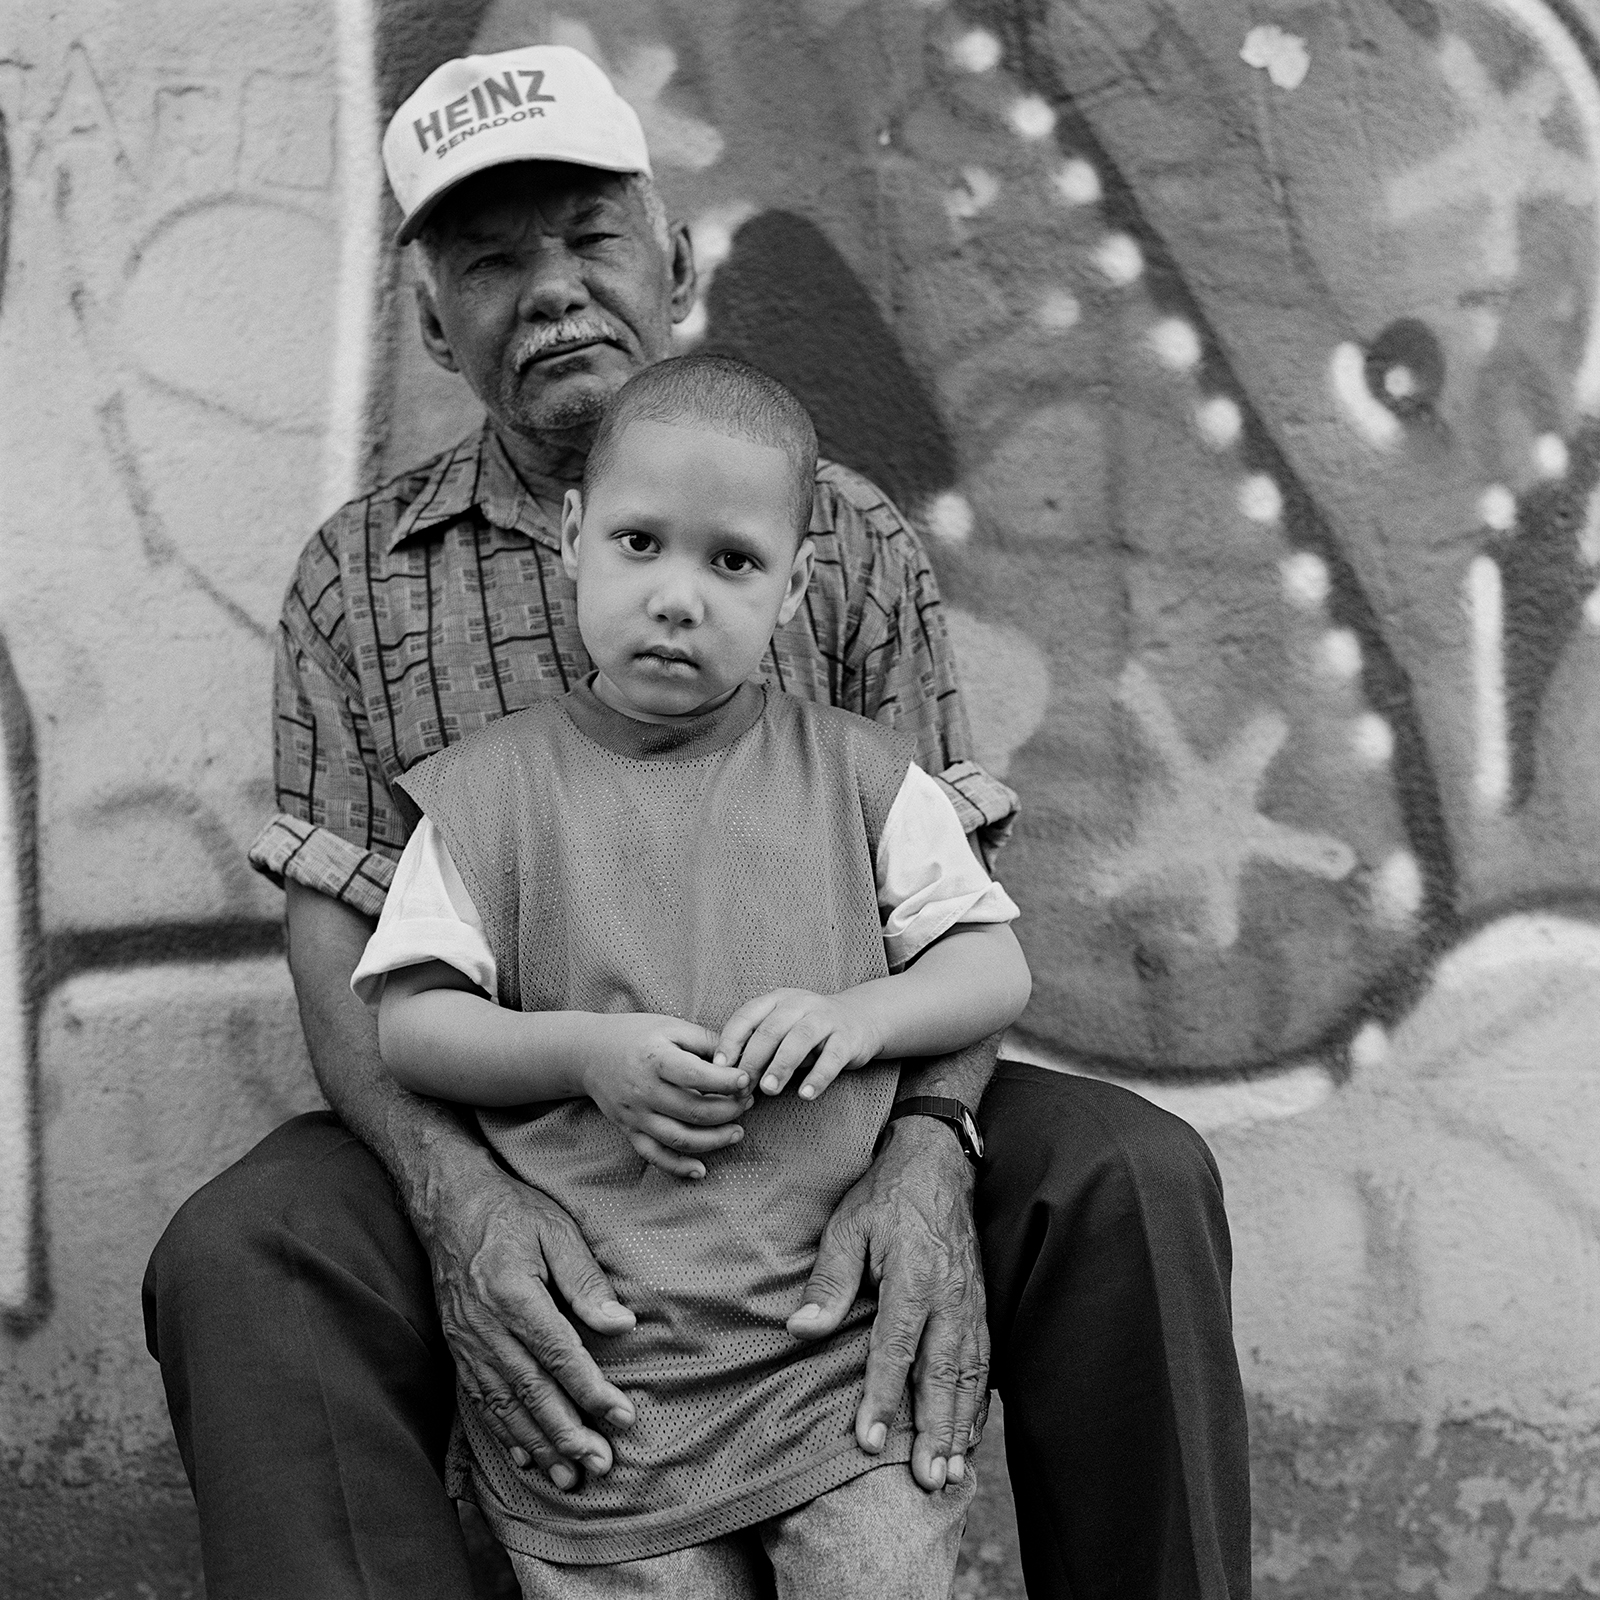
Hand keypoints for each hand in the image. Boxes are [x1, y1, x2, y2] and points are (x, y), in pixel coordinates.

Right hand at [415, 1150, 639, 1490]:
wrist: (450, 1204)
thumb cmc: (512, 1212)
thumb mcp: (557, 1230)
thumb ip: (585, 1281)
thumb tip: (620, 1325)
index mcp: (513, 1295)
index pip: (559, 1355)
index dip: (591, 1390)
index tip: (622, 1418)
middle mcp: (485, 1327)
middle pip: (531, 1391)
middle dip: (567, 1434)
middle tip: (599, 1464)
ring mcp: (467, 1342)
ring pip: (504, 1405)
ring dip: (538, 1445)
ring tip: (568, 1476)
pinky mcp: (457, 1348)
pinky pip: (481, 1400)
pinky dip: (503, 1433)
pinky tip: (525, 1457)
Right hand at [582, 1013, 753, 1178]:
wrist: (588, 1053)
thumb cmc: (636, 1035)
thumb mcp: (670, 1026)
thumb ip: (704, 1040)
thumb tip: (739, 1057)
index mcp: (655, 1059)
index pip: (696, 1076)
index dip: (726, 1082)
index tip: (747, 1080)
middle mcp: (644, 1090)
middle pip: (693, 1110)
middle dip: (729, 1111)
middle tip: (748, 1104)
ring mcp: (635, 1114)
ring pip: (679, 1138)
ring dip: (714, 1141)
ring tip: (738, 1132)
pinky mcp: (629, 1130)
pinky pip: (654, 1156)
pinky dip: (678, 1167)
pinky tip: (701, 1171)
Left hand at [716, 989, 880, 1101]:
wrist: (861, 1019)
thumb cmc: (809, 1031)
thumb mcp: (781, 1029)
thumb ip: (757, 1046)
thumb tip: (726, 1078)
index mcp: (777, 1000)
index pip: (746, 1016)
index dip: (730, 1041)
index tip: (719, 1068)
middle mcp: (800, 1004)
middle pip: (770, 1030)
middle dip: (752, 1060)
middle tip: (741, 1088)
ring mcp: (826, 1019)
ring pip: (799, 1039)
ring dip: (780, 1066)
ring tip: (768, 1090)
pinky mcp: (848, 1038)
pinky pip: (832, 1058)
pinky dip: (818, 1077)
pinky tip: (806, 1094)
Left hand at [786, 1116, 987, 1490]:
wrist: (937, 1162)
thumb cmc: (885, 1196)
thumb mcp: (847, 1226)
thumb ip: (830, 1280)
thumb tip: (801, 1330)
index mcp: (913, 1276)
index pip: (896, 1348)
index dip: (883, 1397)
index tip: (870, 1441)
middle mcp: (949, 1296)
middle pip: (943, 1373)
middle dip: (937, 1431)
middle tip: (929, 1481)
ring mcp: (971, 1302)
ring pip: (971, 1375)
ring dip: (962, 1426)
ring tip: (952, 1473)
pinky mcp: (981, 1305)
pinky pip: (986, 1362)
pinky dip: (980, 1402)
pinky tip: (971, 1434)